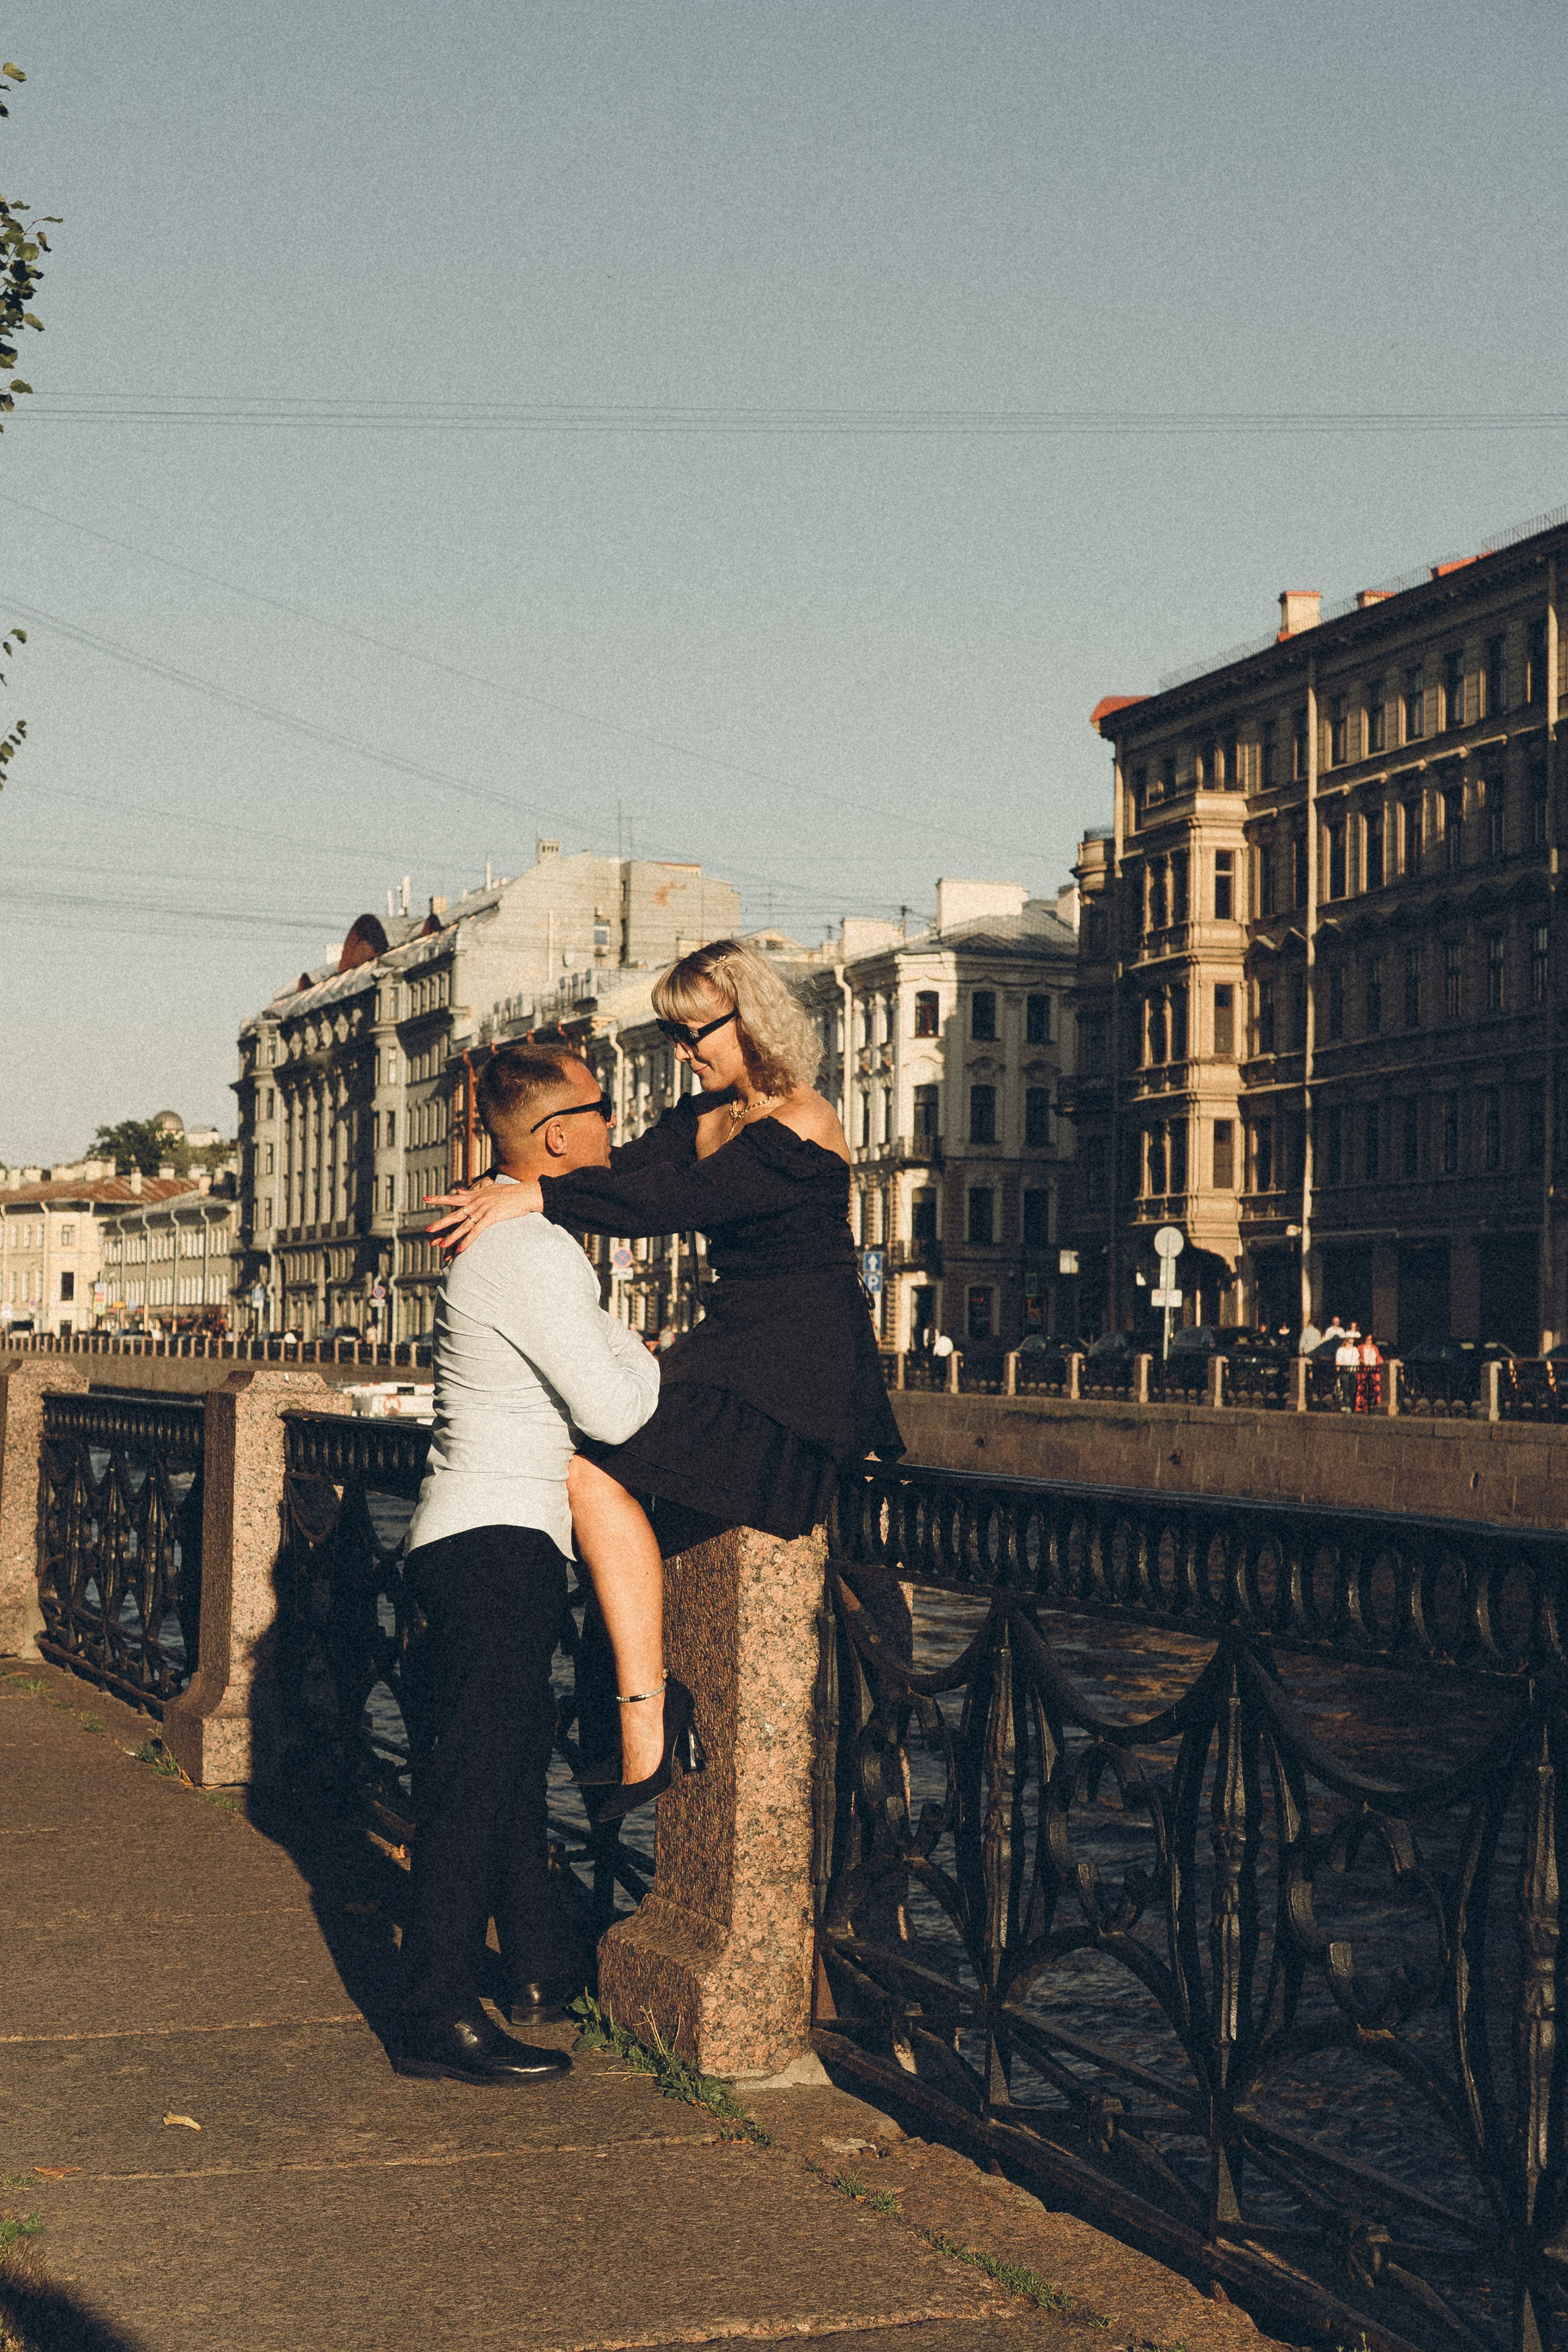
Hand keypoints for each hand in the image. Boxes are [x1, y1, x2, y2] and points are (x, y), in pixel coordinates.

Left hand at [424, 1178, 542, 1255]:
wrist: (525, 1194)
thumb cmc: (510, 1192)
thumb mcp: (489, 1188)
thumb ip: (474, 1190)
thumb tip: (460, 1189)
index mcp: (474, 1195)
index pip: (452, 1197)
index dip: (438, 1199)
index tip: (425, 1199)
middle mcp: (476, 1203)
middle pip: (454, 1215)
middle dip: (440, 1223)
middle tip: (427, 1230)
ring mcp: (482, 1211)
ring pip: (463, 1226)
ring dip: (451, 1237)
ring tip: (440, 1246)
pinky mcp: (491, 1218)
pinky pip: (476, 1232)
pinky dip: (467, 1241)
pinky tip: (460, 1250)